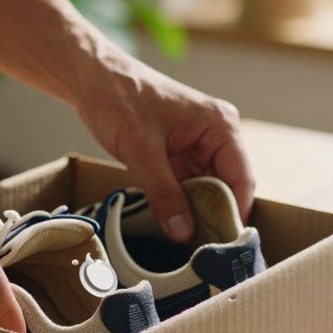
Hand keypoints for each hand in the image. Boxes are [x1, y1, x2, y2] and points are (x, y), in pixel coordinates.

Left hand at [75, 56, 254, 241]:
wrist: (91, 78)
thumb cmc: (118, 97)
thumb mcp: (140, 150)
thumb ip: (164, 193)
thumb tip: (183, 232)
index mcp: (220, 125)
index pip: (241, 179)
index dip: (235, 214)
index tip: (223, 246)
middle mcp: (217, 136)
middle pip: (228, 188)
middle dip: (216, 219)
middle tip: (203, 255)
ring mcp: (199, 147)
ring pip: (208, 192)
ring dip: (198, 215)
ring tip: (189, 248)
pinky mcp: (180, 156)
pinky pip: (189, 188)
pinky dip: (183, 207)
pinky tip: (174, 228)